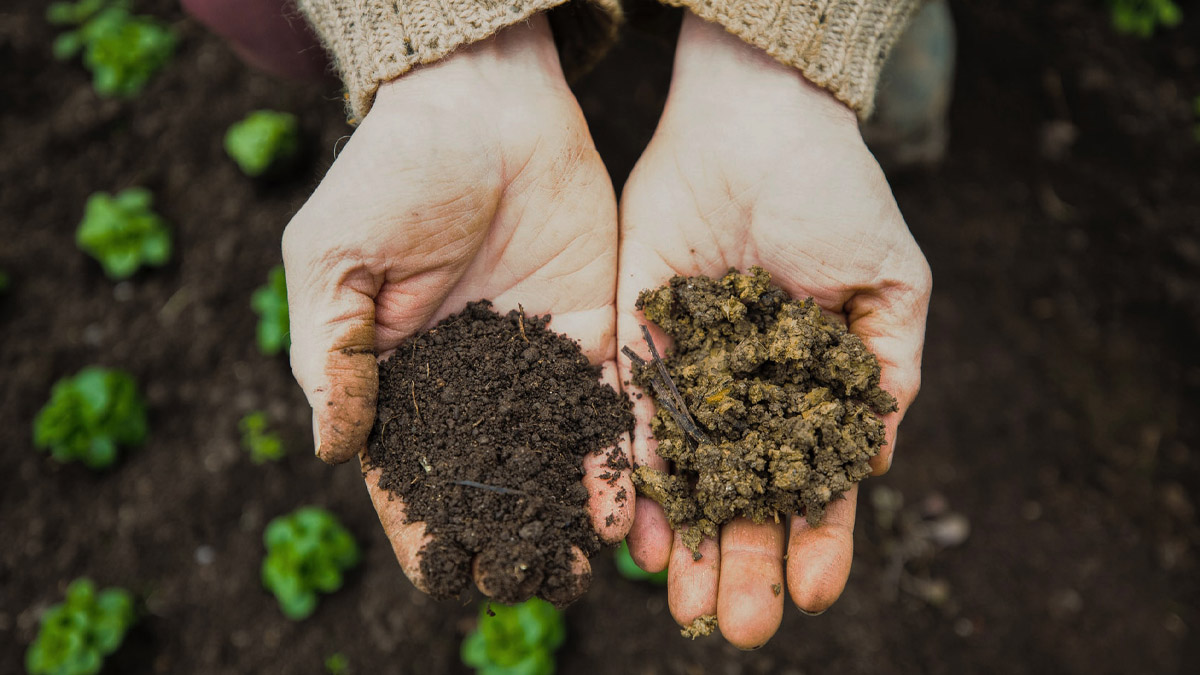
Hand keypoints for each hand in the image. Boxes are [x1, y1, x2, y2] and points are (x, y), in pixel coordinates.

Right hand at [282, 17, 629, 602]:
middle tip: (526, 585)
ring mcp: (534, 362)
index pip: (409, 473)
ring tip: (580, 573)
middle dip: (504, 538)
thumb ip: (333, 352)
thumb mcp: (334, 259)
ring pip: (549, 457)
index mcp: (400, 377)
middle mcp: (471, 383)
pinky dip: (609, 457)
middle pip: (487, 481)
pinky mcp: (592, 333)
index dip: (423, 528)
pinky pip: (602, 407)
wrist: (484, 105)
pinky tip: (620, 507)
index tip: (446, 575)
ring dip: (561, 516)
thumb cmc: (393, 173)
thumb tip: (331, 448)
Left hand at [618, 14, 931, 647]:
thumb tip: (872, 464)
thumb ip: (885, 374)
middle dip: (745, 563)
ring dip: (688, 542)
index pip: (814, 481)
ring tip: (685, 605)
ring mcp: (692, 374)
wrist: (753, 127)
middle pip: (746, 495)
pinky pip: (633, 421)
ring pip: (689, 476)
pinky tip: (637, 534)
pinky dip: (636, 476)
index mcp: (812, 386)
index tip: (814, 594)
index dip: (818, 539)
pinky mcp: (637, 344)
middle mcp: (748, 392)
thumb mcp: (889, 286)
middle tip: (741, 627)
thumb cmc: (834, 195)